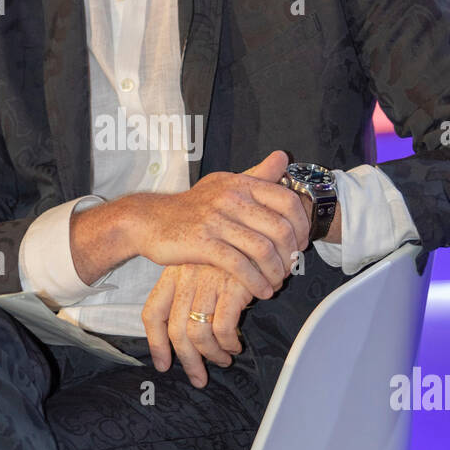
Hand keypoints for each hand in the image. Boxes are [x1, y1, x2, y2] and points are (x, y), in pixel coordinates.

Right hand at [129, 150, 309, 299]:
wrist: (148, 220)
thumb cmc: (190, 208)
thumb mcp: (223, 184)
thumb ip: (256, 174)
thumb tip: (283, 157)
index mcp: (240, 183)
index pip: (286, 200)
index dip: (301, 225)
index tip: (301, 243)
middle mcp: (231, 198)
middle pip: (279, 228)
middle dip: (291, 254)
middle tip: (291, 268)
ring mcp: (216, 220)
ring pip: (262, 250)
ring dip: (276, 272)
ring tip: (276, 283)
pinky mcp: (203, 243)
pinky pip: (239, 266)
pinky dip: (256, 282)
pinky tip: (261, 292)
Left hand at [142, 261, 255, 387]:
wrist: (263, 226)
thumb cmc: (234, 254)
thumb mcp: (204, 268)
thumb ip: (191, 295)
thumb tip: (187, 339)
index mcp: (173, 272)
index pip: (153, 313)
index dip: (156, 343)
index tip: (163, 364)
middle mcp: (186, 276)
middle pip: (176, 330)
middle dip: (188, 361)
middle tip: (199, 378)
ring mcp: (208, 280)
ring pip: (198, 333)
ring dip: (212, 355)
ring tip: (223, 359)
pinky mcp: (232, 285)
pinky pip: (223, 328)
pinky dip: (228, 344)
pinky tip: (236, 345)